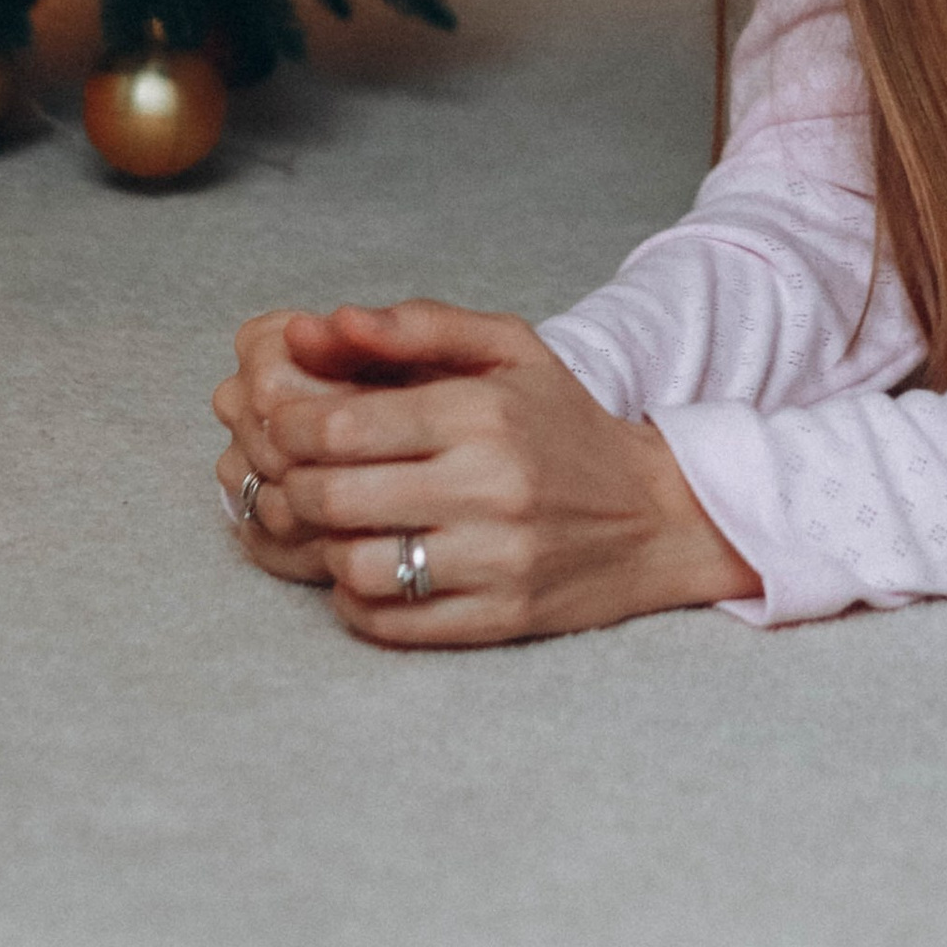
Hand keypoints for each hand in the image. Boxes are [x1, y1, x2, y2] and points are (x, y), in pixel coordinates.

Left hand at [214, 296, 758, 645]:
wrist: (659, 514)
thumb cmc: (565, 423)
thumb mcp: (507, 349)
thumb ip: (414, 327)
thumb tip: (317, 322)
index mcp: (482, 412)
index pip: (341, 425)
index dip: (290, 426)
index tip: (287, 426)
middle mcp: (489, 486)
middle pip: (334, 497)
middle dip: (294, 486)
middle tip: (299, 478)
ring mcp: (495, 560)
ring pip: (354, 567)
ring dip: (325, 548)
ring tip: (339, 526)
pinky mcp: (499, 619)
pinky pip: (388, 624)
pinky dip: (357, 601)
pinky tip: (370, 570)